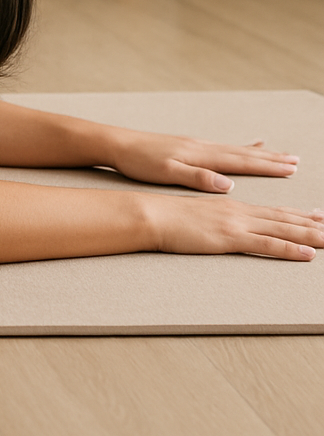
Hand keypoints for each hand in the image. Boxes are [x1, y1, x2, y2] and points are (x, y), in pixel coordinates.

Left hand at [109, 130, 299, 192]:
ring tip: (278, 154)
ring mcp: (195, 145)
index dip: (267, 166)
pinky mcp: (187, 146)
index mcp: (200, 155)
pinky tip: (243, 147)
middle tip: (296, 161)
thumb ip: (198, 178)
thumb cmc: (139, 161)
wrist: (118, 144)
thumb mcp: (167, 172)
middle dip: (271, 159)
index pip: (241, 161)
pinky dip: (238, 148)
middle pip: (243, 154)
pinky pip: (221, 147)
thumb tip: (228, 186)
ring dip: (259, 154)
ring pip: (235, 150)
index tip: (290, 168)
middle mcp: (202, 147)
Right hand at [142, 193, 323, 259]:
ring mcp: (235, 223)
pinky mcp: (230, 237)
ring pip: (282, 228)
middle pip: (283, 217)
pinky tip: (307, 254)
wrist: (151, 214)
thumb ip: (215, 212)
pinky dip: (289, 248)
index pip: (271, 210)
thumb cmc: (166, 214)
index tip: (318, 216)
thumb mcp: (195, 210)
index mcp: (230, 205)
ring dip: (310, 234)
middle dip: (312, 223)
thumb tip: (230, 214)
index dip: (297, 214)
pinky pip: (267, 244)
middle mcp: (238, 211)